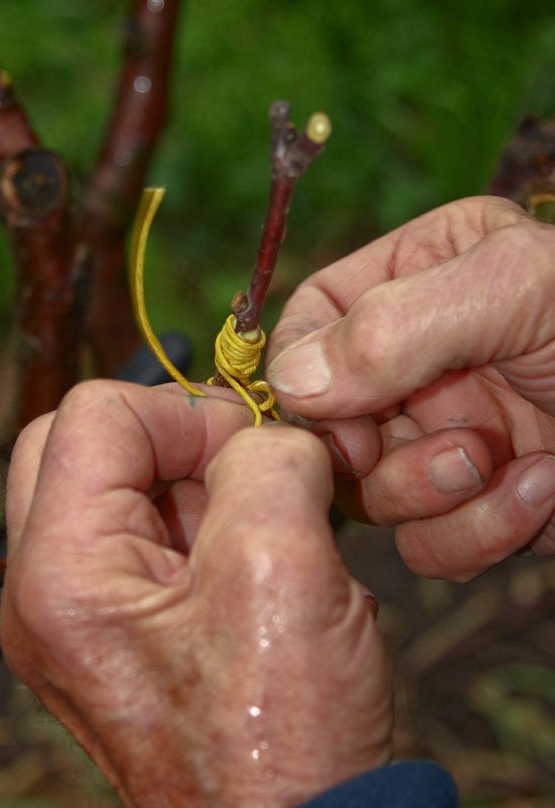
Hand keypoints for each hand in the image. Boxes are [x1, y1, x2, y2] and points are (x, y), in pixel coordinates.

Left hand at [0, 381, 391, 807]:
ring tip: (270, 535)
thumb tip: (267, 434)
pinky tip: (262, 565)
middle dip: (179, 439)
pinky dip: (211, 523)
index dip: (185, 413)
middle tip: (248, 475)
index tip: (255, 451)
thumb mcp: (285, 565)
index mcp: (63, 570)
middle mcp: (49, 586)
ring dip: (204, 484)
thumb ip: (270, 460)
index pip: (95, 412)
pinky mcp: (120, 621)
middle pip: (90, 441)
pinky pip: (151, 530)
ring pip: (125, 480)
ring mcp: (82, 606)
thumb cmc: (280, 736)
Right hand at [267, 195, 554, 579]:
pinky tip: (543, 490)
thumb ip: (395, 324)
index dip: (304, 378)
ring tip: (505, 461)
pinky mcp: (479, 505)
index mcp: (418, 275)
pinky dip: (479, 531)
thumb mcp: (516, 290)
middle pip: (330, 423)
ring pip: (373, 494)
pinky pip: (429, 543)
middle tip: (447, 449)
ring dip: (435, 491)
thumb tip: (289, 383)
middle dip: (380, 451)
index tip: (340, 422)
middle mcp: (420, 357)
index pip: (311, 322)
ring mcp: (445, 433)